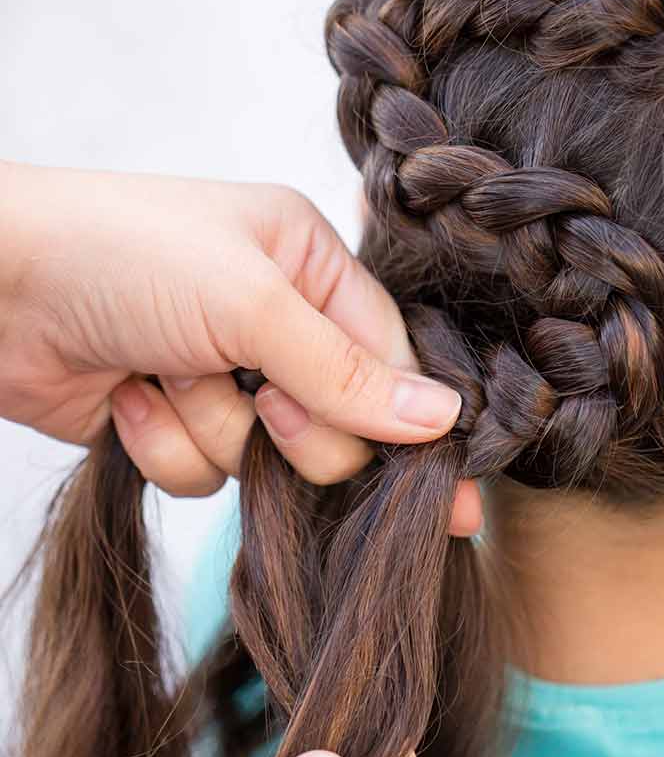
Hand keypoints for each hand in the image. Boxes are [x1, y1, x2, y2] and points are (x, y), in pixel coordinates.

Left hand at [0, 162, 479, 531]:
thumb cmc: (120, 255)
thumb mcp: (250, 303)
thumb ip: (348, 373)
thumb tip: (445, 420)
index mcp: (309, 263)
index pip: (390, 359)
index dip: (411, 426)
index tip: (451, 501)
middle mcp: (276, 319)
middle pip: (338, 423)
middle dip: (290, 425)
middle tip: (255, 397)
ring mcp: (222, 374)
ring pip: (266, 460)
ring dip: (210, 429)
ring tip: (161, 373)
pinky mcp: (173, 422)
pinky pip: (204, 474)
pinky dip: (162, 445)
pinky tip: (124, 398)